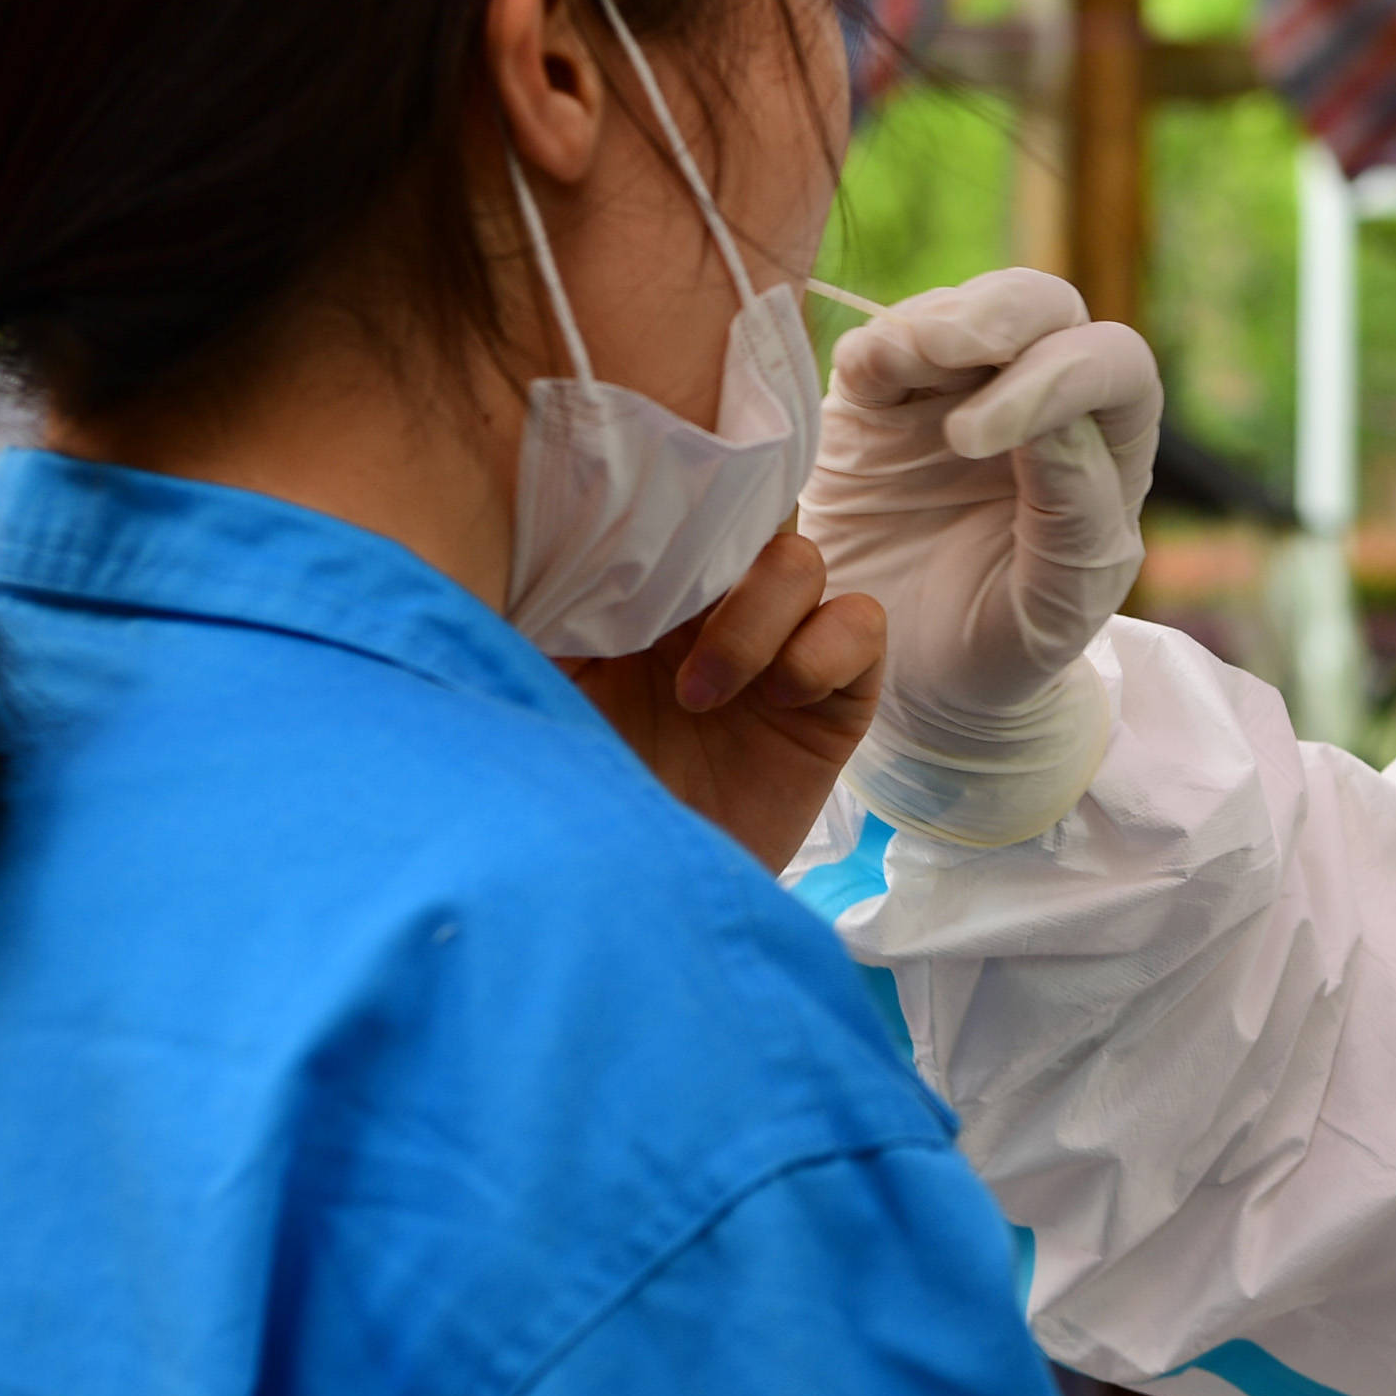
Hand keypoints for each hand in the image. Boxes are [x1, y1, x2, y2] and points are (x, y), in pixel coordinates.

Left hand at [564, 529, 886, 871]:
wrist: (628, 905)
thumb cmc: (569, 800)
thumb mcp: (534, 684)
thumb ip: (545, 603)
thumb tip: (541, 519)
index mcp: (639, 592)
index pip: (676, 502)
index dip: (670, 491)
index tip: (635, 517)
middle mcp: (711, 612)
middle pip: (746, 512)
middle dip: (711, 555)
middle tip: (661, 627)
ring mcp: (778, 650)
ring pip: (801, 561)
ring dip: (755, 617)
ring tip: (701, 696)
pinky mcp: (835, 698)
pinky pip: (860, 625)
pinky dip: (822, 651)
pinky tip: (777, 704)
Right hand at [800, 270, 1161, 845]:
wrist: (907, 683)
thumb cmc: (1004, 651)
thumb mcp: (1055, 609)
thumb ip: (1072, 517)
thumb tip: (1051, 422)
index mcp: (1107, 449)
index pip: (1112, 367)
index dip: (1054, 378)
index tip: (974, 438)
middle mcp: (1039, 401)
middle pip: (1044, 307)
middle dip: (999, 315)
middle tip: (943, 349)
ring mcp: (957, 393)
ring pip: (962, 308)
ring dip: (930, 324)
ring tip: (887, 367)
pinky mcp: (879, 403)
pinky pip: (882, 344)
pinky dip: (874, 347)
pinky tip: (861, 376)